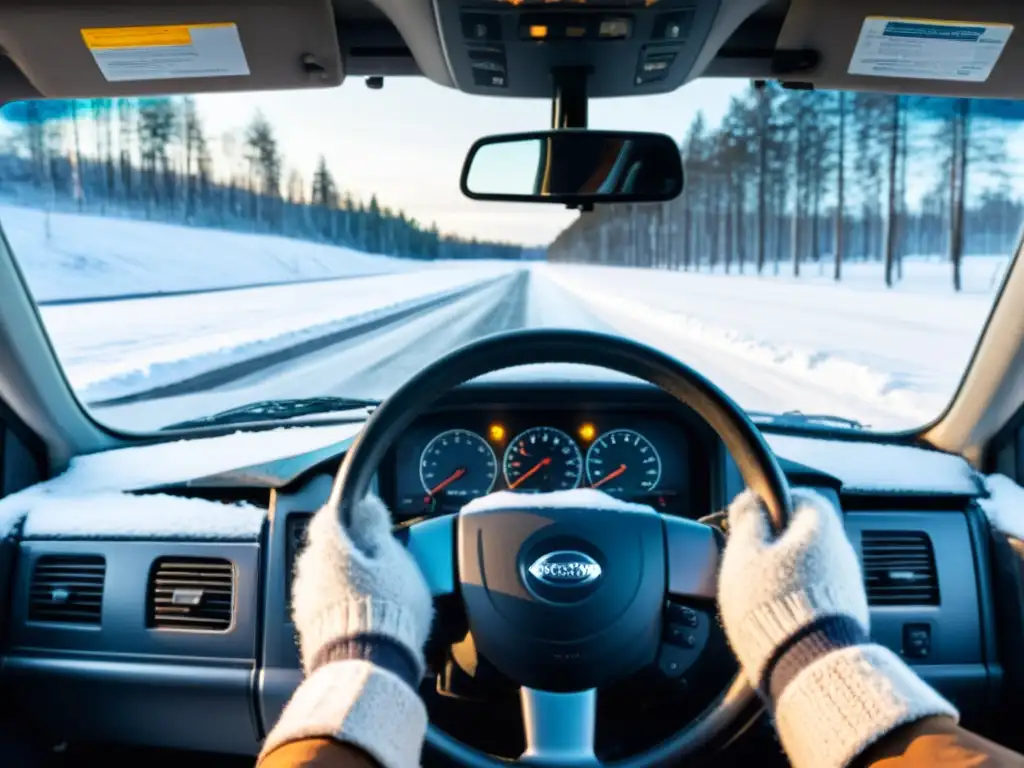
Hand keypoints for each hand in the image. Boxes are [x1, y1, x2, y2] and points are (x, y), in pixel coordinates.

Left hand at [291, 493, 432, 676]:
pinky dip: (338, 604)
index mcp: (328, 545)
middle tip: (378, 560)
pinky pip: (322, 605)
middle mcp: (308, 569)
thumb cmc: (386, 608)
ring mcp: (304, 601)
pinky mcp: (307, 629)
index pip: (330, 514)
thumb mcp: (393, 558)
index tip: (368, 519)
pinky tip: (362, 614)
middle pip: (326, 547)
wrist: (368, 667)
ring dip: (342, 578)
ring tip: (374, 591)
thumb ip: (375, 528)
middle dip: (348, 550)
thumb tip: (366, 505)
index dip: (352, 513)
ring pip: (323, 577)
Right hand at [718, 488, 956, 767]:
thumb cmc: (772, 605)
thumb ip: (747, 518)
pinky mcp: (845, 616)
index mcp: (820, 525)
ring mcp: (847, 586)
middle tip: (746, 564)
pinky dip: (795, 603)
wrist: (808, 665)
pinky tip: (774, 619)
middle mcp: (842, 551)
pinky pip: (815, 598)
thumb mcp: (744, 551)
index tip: (748, 522)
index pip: (796, 496)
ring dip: (784, 577)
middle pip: (803, 535)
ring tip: (756, 597)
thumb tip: (750, 500)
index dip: (768, 507)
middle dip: (774, 547)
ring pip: (808, 568)